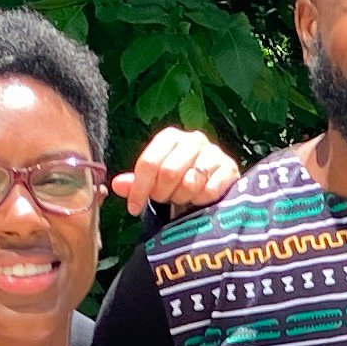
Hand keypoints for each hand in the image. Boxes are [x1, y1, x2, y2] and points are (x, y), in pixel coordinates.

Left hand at [115, 124, 242, 217]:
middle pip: (168, 173)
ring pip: (189, 183)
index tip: (133, 208)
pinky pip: (209, 191)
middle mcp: (193, 139)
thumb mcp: (152, 181)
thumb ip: (135, 183)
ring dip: (181, 198)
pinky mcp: (229, 168)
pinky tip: (199, 200)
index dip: (139, 188)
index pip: (149, 162)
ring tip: (181, 198)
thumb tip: (116, 185)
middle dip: (162, 194)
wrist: (210, 185)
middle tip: (164, 201)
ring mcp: (213, 152)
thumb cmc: (176, 182)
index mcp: (170, 137)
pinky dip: (200, 201)